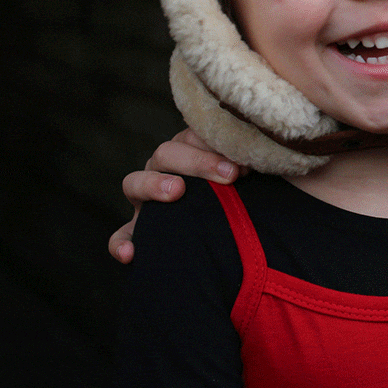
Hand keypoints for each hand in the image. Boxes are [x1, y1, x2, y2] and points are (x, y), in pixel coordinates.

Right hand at [108, 130, 243, 264]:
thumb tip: (267, 157)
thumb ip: (253, 160)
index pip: (192, 134)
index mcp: (190, 150)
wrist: (242, 235)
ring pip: (134, 182)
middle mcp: (164, 170)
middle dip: (197, 161)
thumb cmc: (247, 192)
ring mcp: (148, 200)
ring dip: (153, 184)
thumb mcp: (251, 173)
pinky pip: (121, 235)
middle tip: (229, 175)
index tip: (244, 161)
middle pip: (166, 153)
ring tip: (177, 192)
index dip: (215, 143)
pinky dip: (121, 242)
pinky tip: (130, 253)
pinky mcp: (140, 231)